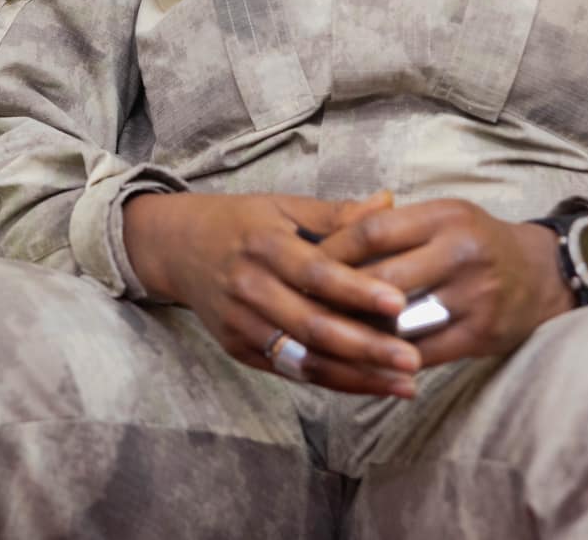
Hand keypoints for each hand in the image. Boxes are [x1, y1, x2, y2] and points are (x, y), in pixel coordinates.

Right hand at [124, 191, 421, 396]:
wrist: (175, 248)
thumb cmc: (239, 223)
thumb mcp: (283, 207)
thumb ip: (337, 214)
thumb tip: (390, 202)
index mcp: (263, 244)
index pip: (315, 273)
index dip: (356, 290)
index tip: (399, 302)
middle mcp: (248, 287)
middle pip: (311, 325)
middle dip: (366, 347)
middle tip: (412, 359)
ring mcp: (240, 322)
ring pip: (302, 357)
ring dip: (356, 375)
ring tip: (404, 384)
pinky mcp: (238, 348)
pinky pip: (290, 371)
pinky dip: (332, 381)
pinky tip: (371, 384)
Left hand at [316, 200, 574, 366]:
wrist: (543, 274)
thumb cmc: (474, 241)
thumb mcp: (438, 216)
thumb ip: (387, 224)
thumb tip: (320, 239)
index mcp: (443, 216)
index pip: (372, 231)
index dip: (332, 250)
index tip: (303, 264)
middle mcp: (461, 253)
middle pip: (380, 280)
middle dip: (336, 296)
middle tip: (301, 305)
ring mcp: (474, 296)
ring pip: (399, 320)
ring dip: (357, 332)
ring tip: (323, 335)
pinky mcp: (482, 334)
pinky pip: (422, 352)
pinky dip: (388, 357)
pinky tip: (362, 357)